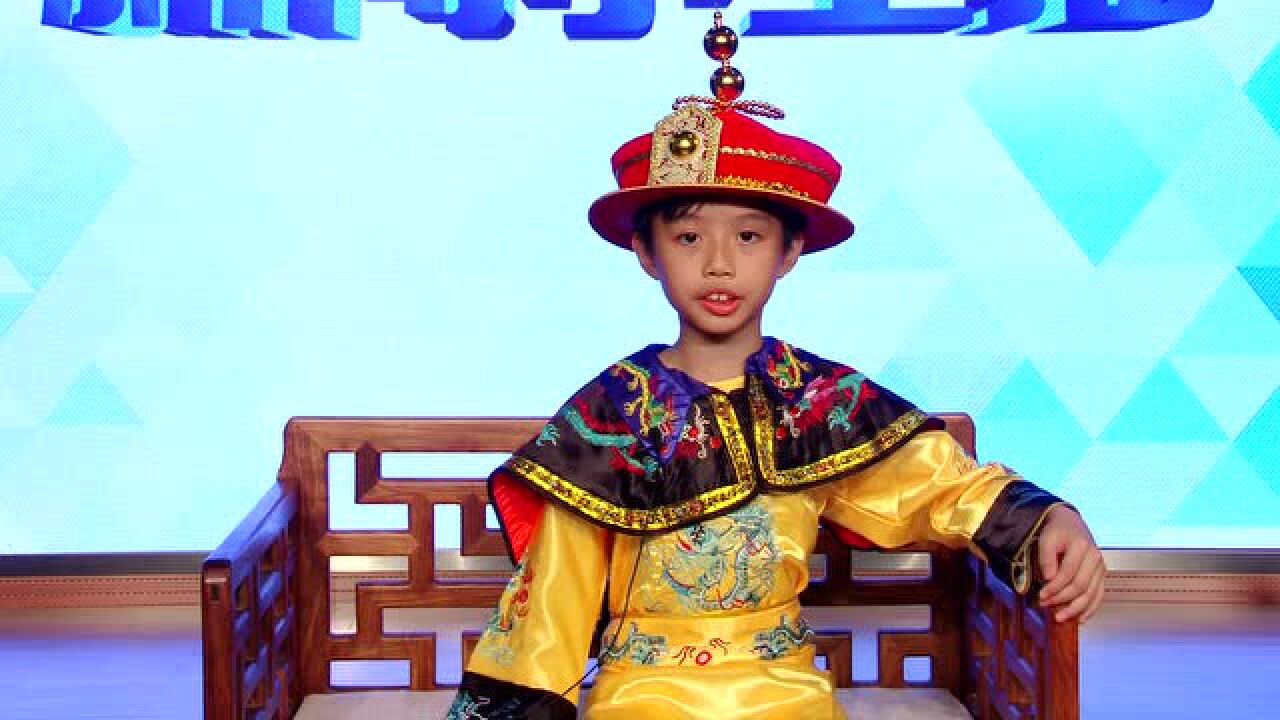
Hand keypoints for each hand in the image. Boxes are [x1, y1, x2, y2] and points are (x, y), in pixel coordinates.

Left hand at [1036, 505, 1104, 623]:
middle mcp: (1095, 557)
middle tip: (1046, 605)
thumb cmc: (1057, 531)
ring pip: (1091, 594)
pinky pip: (1099, 595)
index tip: (1041, 595)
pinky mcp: (1101, 575)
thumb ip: (1046, 559)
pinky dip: (1090, 609)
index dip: (1054, 587)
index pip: (1067, 573)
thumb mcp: (1046, 539)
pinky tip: (1080, 618)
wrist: (1070, 523)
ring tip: (1061, 617)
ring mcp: (1101, 567)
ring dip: (1075, 609)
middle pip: (1080, 586)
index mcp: (1082, 546)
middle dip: (1062, 599)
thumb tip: (1049, 579)